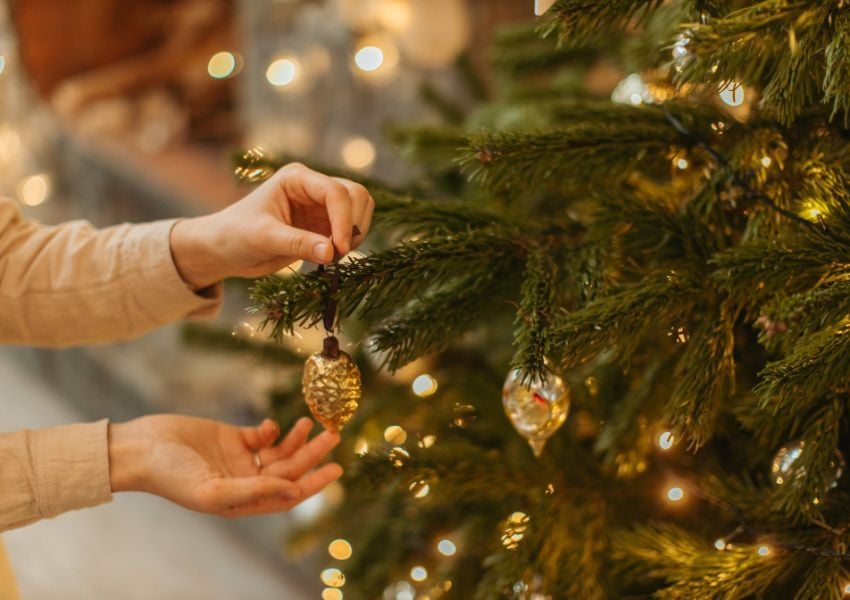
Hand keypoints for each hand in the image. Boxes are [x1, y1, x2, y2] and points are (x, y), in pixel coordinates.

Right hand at [109, 415, 342, 517]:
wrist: (140, 448)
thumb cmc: (171, 475)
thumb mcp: (214, 490)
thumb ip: (255, 491)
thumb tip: (294, 492)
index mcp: (242, 502)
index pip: (287, 495)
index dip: (313, 484)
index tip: (336, 469)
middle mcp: (245, 482)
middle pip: (288, 469)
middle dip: (312, 454)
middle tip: (334, 436)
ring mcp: (239, 460)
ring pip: (279, 451)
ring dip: (296, 439)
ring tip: (310, 423)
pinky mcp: (231, 437)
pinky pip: (261, 436)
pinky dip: (271, 430)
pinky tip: (270, 425)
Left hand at [170, 163, 374, 288]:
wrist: (225, 250)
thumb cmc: (236, 236)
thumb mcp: (264, 238)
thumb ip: (298, 244)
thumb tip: (332, 252)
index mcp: (296, 179)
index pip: (335, 191)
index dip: (343, 219)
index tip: (340, 249)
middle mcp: (312, 187)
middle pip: (355, 195)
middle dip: (353, 224)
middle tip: (339, 253)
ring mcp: (320, 205)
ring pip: (359, 208)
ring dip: (356, 232)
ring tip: (335, 255)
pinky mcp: (325, 224)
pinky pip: (352, 227)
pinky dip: (350, 241)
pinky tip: (331, 256)